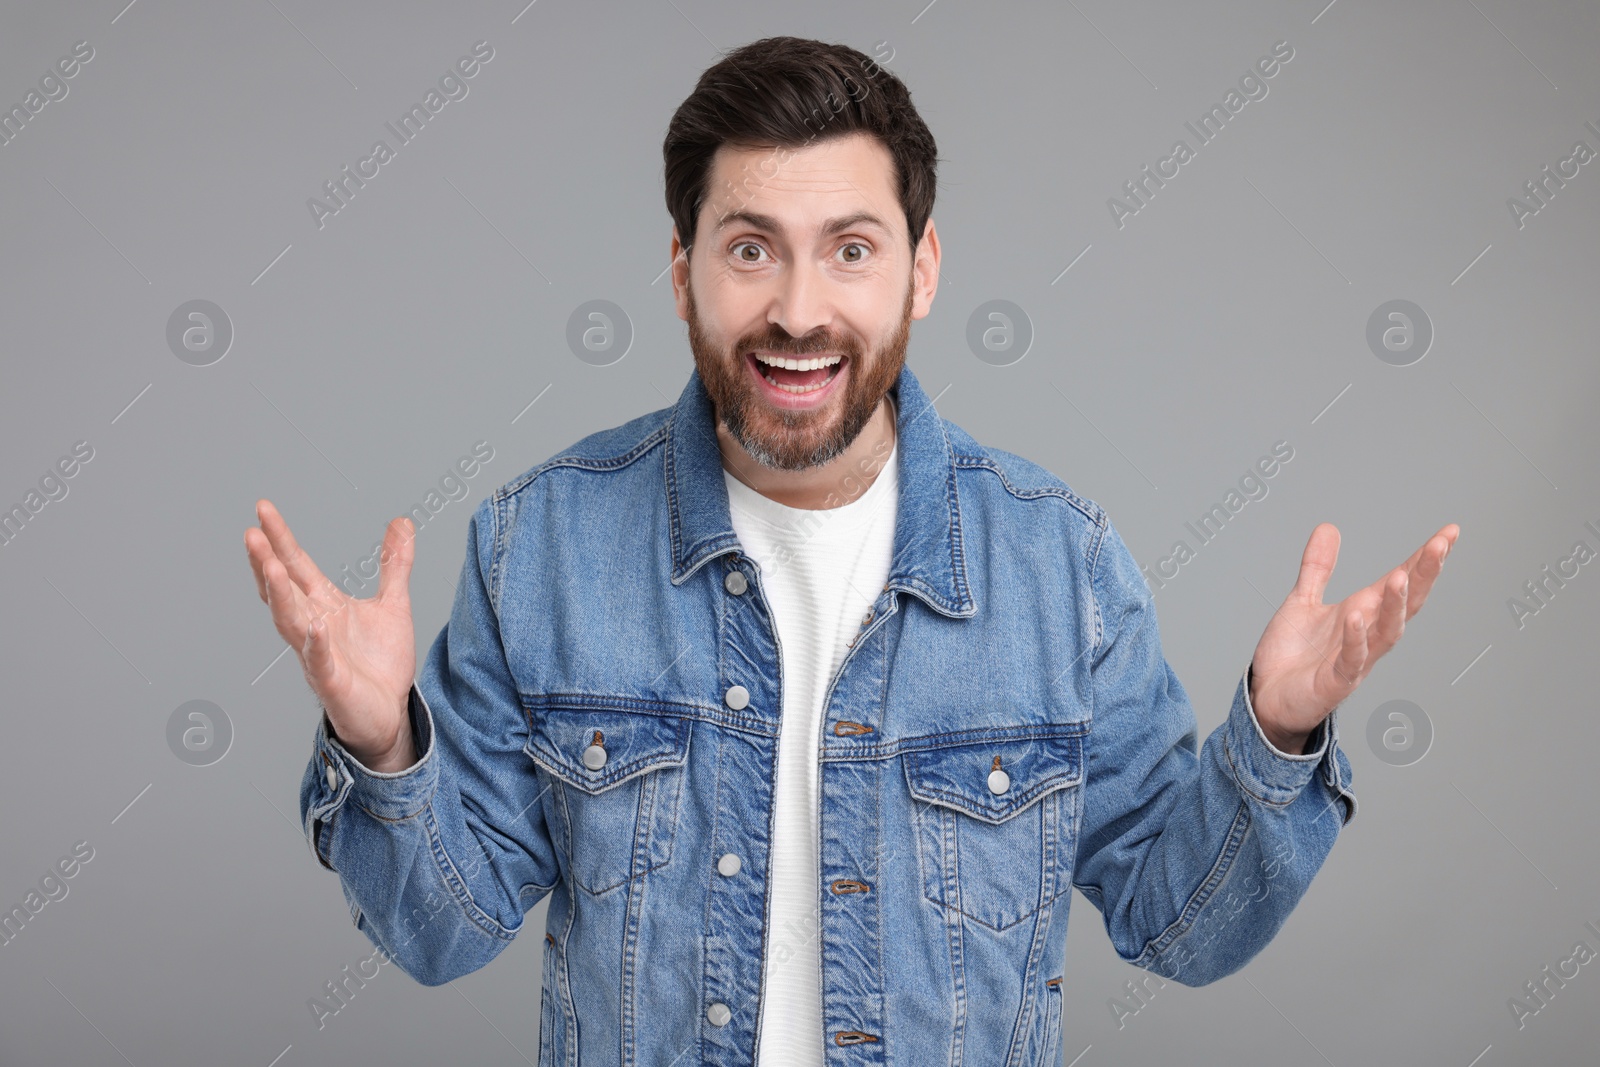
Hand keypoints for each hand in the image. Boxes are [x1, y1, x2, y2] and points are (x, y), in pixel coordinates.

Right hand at [244, 499, 418, 770]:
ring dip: (280, 595)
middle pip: (285, 590)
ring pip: (291, 622)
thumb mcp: (393, 604)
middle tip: (252, 533)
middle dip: (267, 562)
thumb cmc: (380, 663)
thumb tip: (401, 522)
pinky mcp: (332, 682)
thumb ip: (395, 564)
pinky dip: (314, 645)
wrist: (390, 713)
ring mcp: (318, 655)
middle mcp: (314, 626)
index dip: (281, 538)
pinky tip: (313, 627)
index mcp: (325, 606)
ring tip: (270, 567)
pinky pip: (319, 662)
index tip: (263, 509)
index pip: (298, 566)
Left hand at [1249, 521, 1458, 752]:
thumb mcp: (1303, 601)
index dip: (1423, 558)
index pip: (1401, 582)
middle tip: (1440, 545)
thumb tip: (1328, 527)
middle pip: (1406, 603)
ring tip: (1401, 575)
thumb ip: (1318, 567)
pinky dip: (1355, 638)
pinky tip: (1355, 616)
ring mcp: (1355, 660)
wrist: (1266, 698)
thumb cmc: (1292, 656)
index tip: (1449, 532)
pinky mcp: (1335, 682)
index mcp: (1362, 613)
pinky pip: (1352, 660)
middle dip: (1424, 574)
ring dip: (1396, 605)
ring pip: (1387, 632)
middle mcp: (1367, 635)